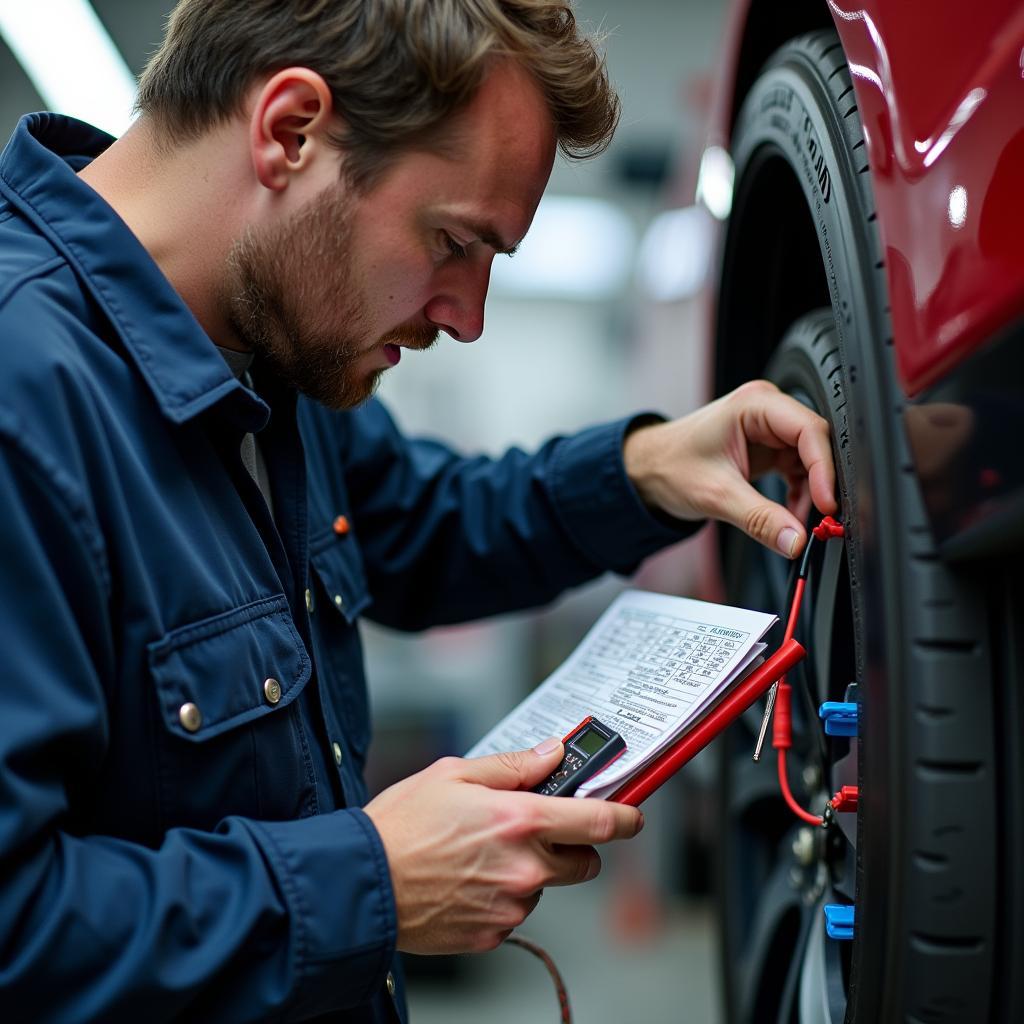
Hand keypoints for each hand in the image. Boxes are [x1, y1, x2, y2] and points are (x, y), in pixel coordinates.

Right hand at [363, 739, 643, 953]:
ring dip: (528, 871)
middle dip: (571, 846)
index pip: (598, 823)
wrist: (362, 884)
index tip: (632, 816)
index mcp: (520, 821)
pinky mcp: (494, 933)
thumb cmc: (401, 825)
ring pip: (545, 886)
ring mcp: (511, 906)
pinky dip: (501, 896)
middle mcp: (524, 868)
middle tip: (535, 831)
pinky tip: (466, 880)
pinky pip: (515, 911)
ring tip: (478, 855)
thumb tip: (552, 755)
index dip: (624, 818)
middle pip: (583, 862)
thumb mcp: (455, 773)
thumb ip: (514, 766)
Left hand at [624, 380, 836, 556]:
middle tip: (820, 518)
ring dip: (808, 493)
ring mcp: (768, 429)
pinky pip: (797, 471)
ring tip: (796, 521)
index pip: (809, 430)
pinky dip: (797, 495)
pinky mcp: (768, 448)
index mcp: (754, 404)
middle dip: (819, 483)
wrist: (646, 471)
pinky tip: (788, 515)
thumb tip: (795, 541)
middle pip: (814, 443)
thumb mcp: (716, 496)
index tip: (827, 503)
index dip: (824, 469)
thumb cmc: (669, 466)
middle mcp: (765, 410)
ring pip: (808, 460)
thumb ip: (759, 520)